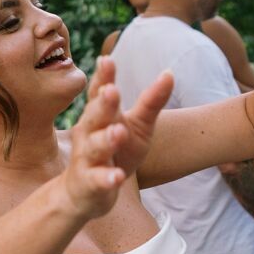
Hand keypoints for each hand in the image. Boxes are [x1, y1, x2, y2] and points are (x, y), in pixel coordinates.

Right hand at [62, 57, 171, 219]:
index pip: (99, 93)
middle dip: (103, 104)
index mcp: (99, 116)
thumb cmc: (114, 153)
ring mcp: (86, 158)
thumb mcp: (137, 126)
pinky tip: (117, 176)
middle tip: (112, 90)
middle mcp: (88, 133)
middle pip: (95, 116)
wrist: (83, 193)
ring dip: (106, 140)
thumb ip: (151, 101)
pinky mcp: (89, 183)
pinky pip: (98, 180)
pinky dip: (107, 178)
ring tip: (118, 132)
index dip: (103, 77)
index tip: (107, 60)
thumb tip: (170, 72)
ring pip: (95, 147)